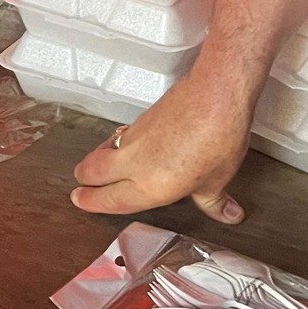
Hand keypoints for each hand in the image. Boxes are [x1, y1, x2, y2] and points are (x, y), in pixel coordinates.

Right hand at [70, 70, 252, 224]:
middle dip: (84, 178)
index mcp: (150, 186)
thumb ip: (214, 201)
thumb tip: (227, 213)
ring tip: (98, 164)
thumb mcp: (218, 179)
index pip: (111, 199)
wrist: (213, 95)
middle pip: (93, 171)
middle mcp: (135, 162)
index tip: (80, 200)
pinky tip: (126, 143)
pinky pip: (119, 136)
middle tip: (81, 183)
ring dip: (96, 159)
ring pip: (104, 151)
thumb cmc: (216, 137)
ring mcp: (134, 136)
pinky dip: (114, 142)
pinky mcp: (140, 118)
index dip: (92, 201)